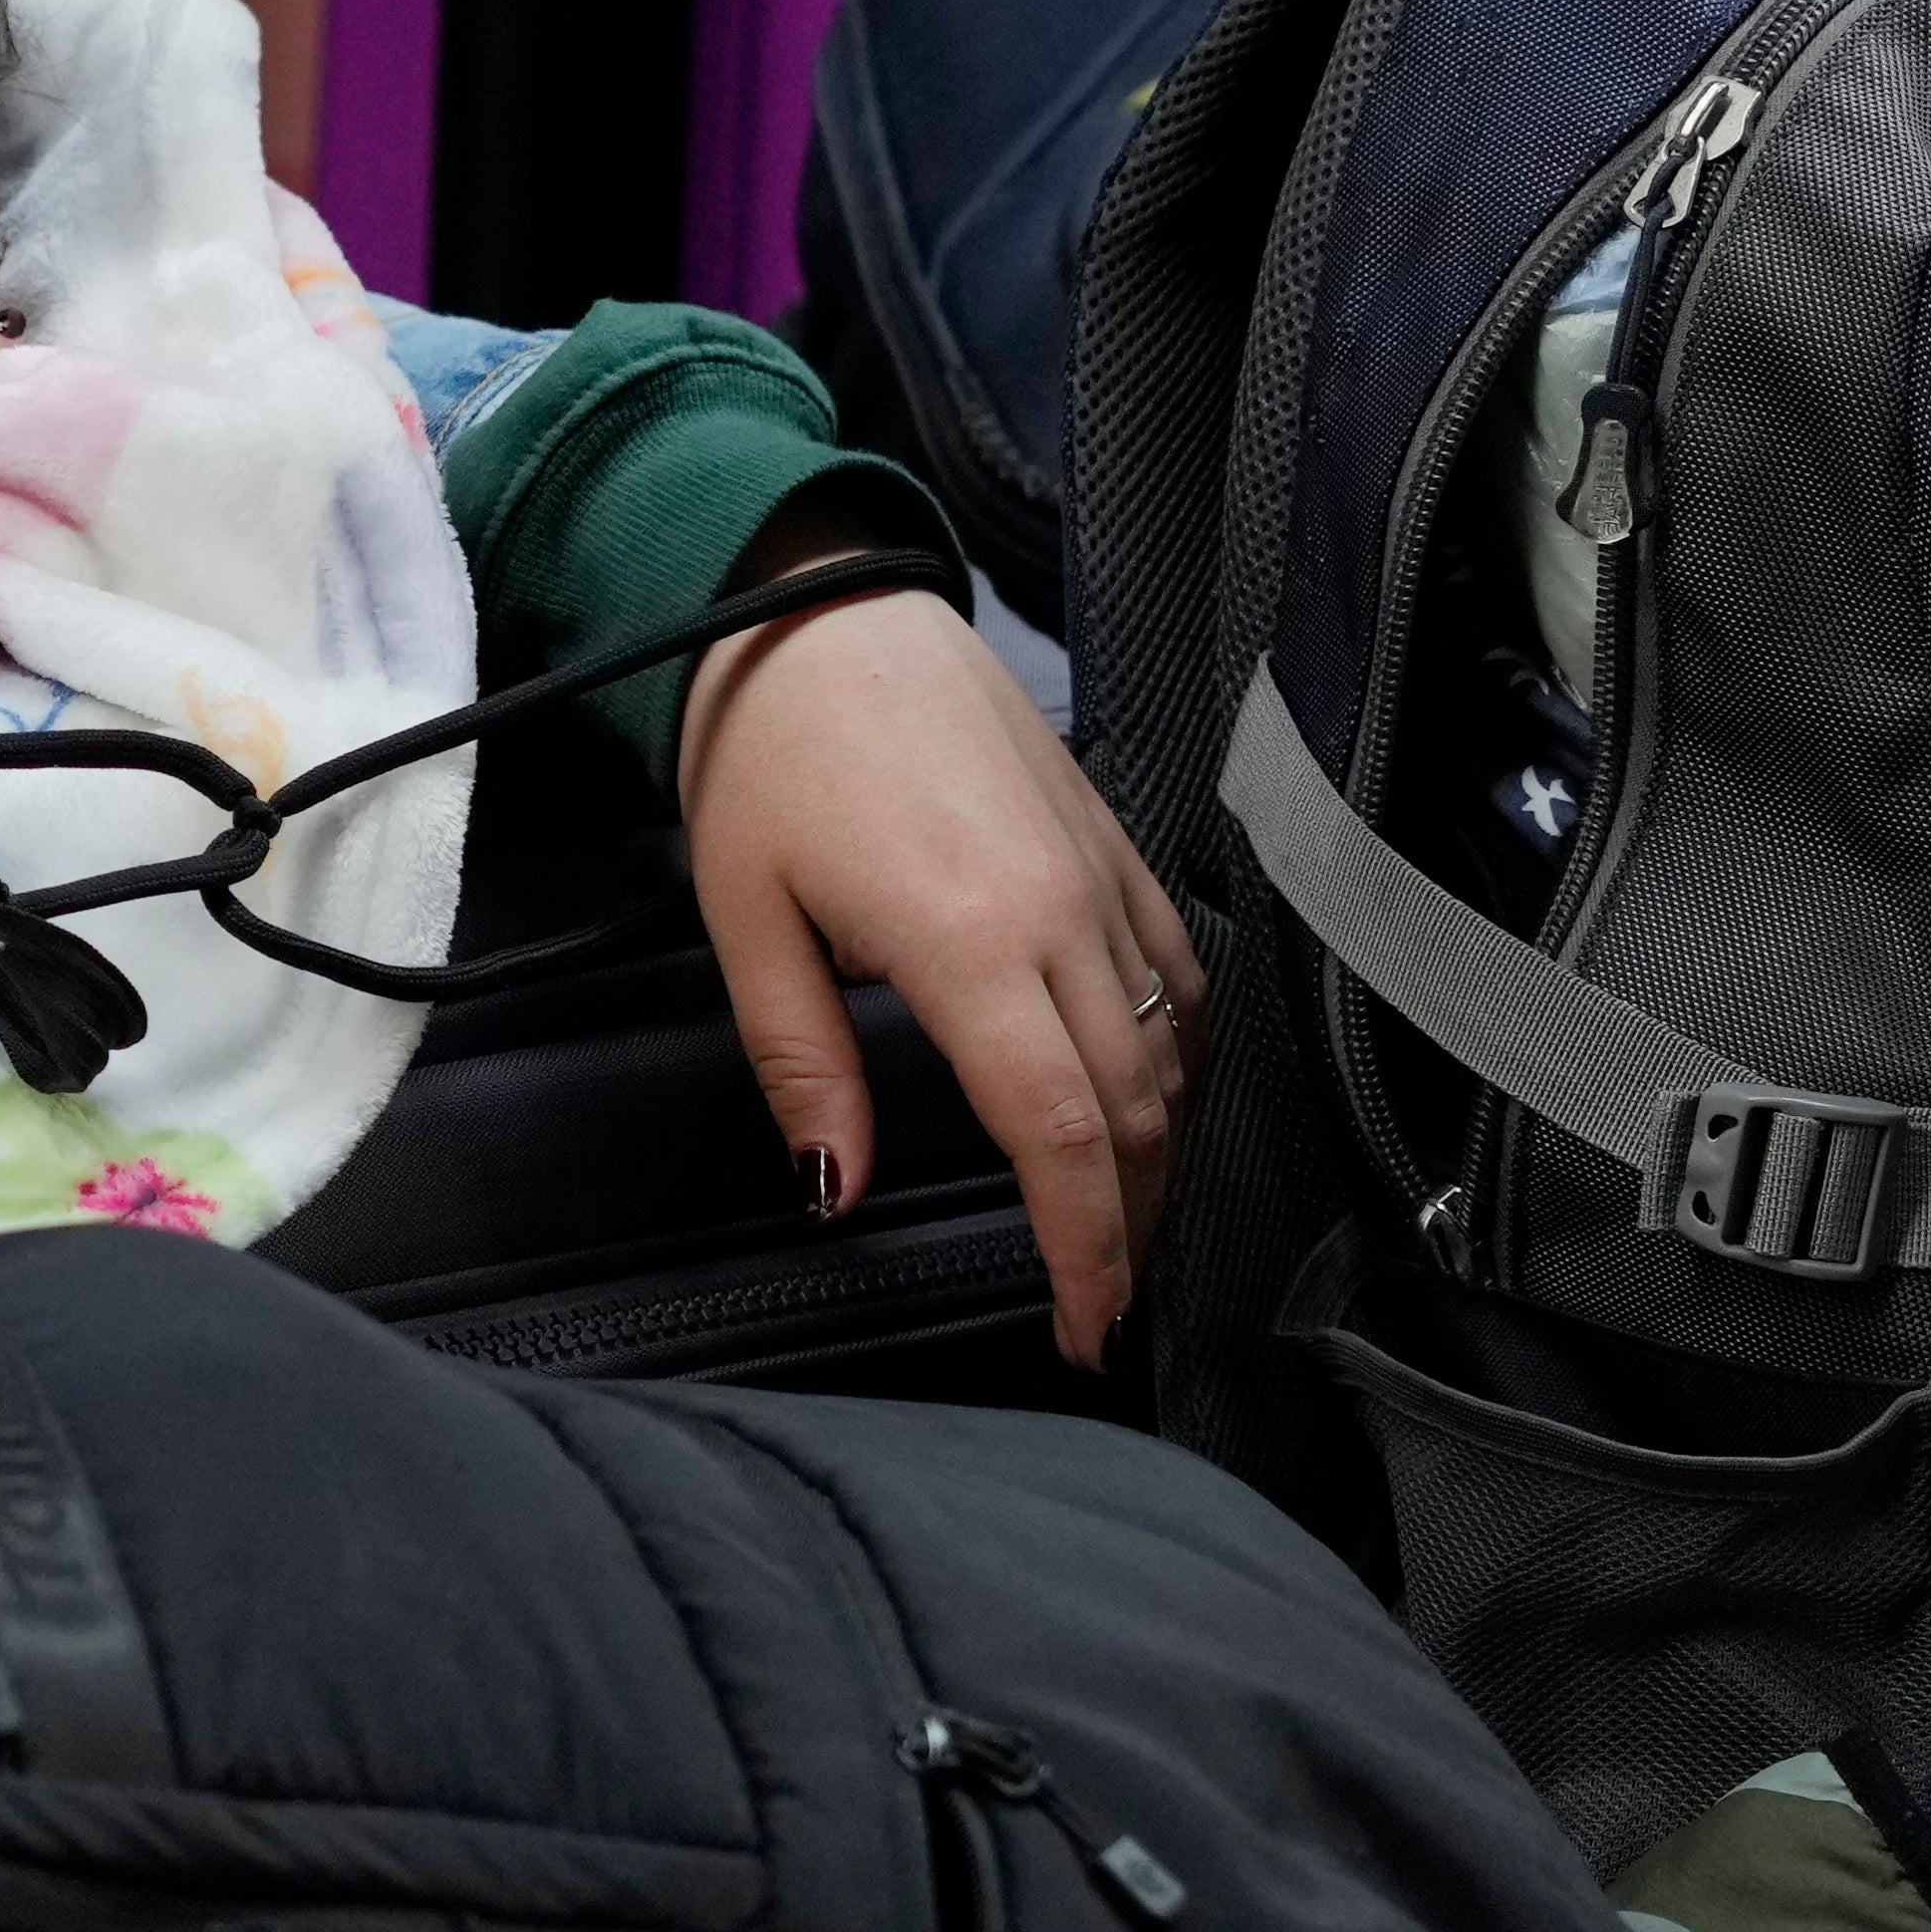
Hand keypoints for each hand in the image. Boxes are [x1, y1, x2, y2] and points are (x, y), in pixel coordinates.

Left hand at [671, 525, 1196, 1359]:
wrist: (814, 605)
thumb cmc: (763, 752)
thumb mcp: (747, 922)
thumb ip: (806, 1066)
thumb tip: (836, 1189)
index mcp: (972, 944)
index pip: (1064, 1135)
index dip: (1085, 1248)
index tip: (1083, 1325)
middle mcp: (1064, 914)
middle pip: (1141, 1110)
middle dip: (1134, 1225)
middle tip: (1105, 1306)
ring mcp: (1105, 873)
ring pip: (1177, 1047)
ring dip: (1166, 1151)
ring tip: (1128, 1230)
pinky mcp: (1117, 841)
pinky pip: (1181, 969)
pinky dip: (1182, 1053)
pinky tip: (1158, 1103)